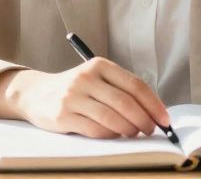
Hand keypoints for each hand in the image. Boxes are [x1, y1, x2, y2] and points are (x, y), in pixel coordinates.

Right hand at [7, 58, 169, 138]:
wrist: (36, 93)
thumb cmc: (76, 89)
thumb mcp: (96, 79)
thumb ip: (120, 90)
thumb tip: (153, 111)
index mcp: (99, 65)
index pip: (134, 84)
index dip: (153, 104)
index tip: (164, 119)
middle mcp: (85, 78)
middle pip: (125, 102)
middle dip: (144, 120)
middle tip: (151, 130)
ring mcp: (73, 96)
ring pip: (111, 118)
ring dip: (128, 129)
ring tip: (134, 133)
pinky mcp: (63, 115)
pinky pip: (94, 129)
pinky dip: (110, 135)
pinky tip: (114, 135)